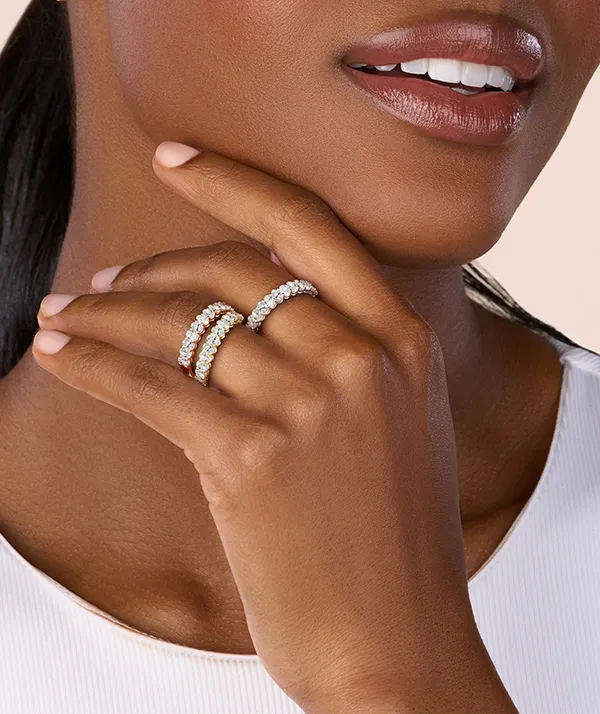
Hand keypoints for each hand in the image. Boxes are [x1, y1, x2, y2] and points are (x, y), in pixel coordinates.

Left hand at [33, 143, 514, 712]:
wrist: (401, 644)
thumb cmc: (395, 543)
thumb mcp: (398, 426)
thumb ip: (346, 357)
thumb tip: (258, 311)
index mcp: (403, 342)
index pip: (308, 228)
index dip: (235, 185)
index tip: (176, 161)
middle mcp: (361, 357)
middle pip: (232, 270)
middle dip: (154, 267)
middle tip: (104, 282)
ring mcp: (309, 405)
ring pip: (183, 324)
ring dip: (108, 315)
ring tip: (66, 317)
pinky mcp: (251, 459)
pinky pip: (153, 387)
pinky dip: (96, 366)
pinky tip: (62, 357)